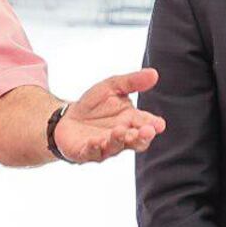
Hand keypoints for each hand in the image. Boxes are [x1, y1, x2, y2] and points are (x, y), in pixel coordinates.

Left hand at [51, 69, 165, 162]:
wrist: (67, 118)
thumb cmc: (94, 105)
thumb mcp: (112, 86)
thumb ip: (132, 82)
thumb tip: (154, 73)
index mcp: (131, 121)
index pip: (146, 124)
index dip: (153, 125)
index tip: (159, 125)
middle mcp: (121, 136)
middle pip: (136, 141)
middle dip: (141, 137)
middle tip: (146, 131)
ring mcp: (105, 146)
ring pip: (115, 147)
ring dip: (118, 140)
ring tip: (119, 131)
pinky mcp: (86, 153)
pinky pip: (92, 153)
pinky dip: (94, 148)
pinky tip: (95, 141)